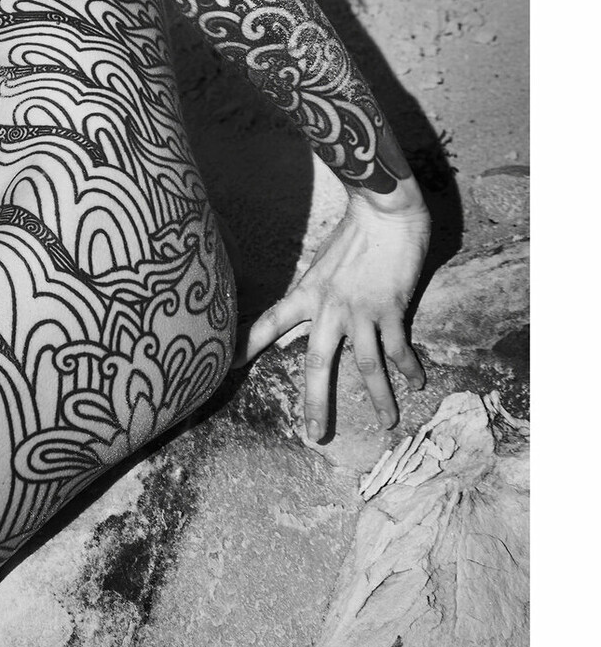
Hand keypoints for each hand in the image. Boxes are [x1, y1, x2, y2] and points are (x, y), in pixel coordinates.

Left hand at [235, 189, 430, 439]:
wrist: (383, 211)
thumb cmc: (354, 231)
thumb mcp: (323, 262)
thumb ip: (319, 291)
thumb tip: (314, 309)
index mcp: (307, 293)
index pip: (270, 322)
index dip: (249, 346)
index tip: (228, 367)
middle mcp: (329, 308)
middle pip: (317, 364)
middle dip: (316, 403)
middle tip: (315, 435)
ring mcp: (360, 311)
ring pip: (367, 367)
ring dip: (380, 399)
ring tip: (388, 424)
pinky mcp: (390, 309)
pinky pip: (399, 349)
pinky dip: (409, 369)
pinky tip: (418, 383)